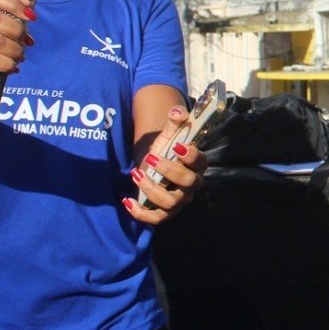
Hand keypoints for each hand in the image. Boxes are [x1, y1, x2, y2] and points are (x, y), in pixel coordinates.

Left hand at [124, 105, 209, 224]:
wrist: (154, 165)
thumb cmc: (166, 150)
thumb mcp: (168, 135)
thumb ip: (174, 122)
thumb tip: (177, 111)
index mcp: (197, 165)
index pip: (201, 162)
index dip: (191, 156)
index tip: (177, 146)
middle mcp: (192, 185)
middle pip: (188, 182)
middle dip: (169, 170)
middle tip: (151, 158)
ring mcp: (179, 201)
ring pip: (171, 202)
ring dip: (152, 189)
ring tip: (136, 174)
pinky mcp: (165, 212)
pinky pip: (156, 218)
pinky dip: (141, 213)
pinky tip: (127, 201)